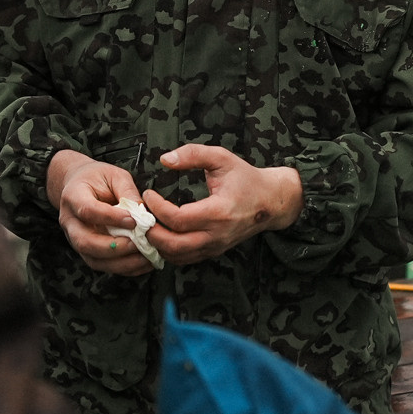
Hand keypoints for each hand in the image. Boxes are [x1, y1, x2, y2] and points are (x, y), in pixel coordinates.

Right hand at [46, 150, 155, 276]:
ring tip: (145, 257)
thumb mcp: (114, 175)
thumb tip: (143, 213)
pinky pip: (102, 265)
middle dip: (114, 248)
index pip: (88, 211)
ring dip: (121, 263)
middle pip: (85, 242)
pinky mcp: (86, 251)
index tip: (133, 221)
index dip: (110, 218)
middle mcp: (70, 222)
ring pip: (93, 259)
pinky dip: (123, 268)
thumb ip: (127, 191)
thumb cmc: (98, 178)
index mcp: (73, 196)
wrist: (78, 185)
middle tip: (138, 244)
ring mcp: (76, 239)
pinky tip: (142, 263)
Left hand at [144, 145, 301, 266]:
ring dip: (157, 244)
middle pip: (173, 245)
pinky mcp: (214, 251)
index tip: (148, 195)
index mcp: (218, 212)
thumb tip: (165, 159)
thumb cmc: (247, 179)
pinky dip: (168, 250)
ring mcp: (215, 246)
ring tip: (147, 225)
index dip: (157, 208)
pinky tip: (160, 235)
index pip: (177, 219)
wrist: (271, 202)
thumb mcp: (222, 158)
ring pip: (177, 256)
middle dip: (150, 232)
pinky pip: (185, 258)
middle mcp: (216, 234)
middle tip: (140, 215)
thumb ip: (193, 154)